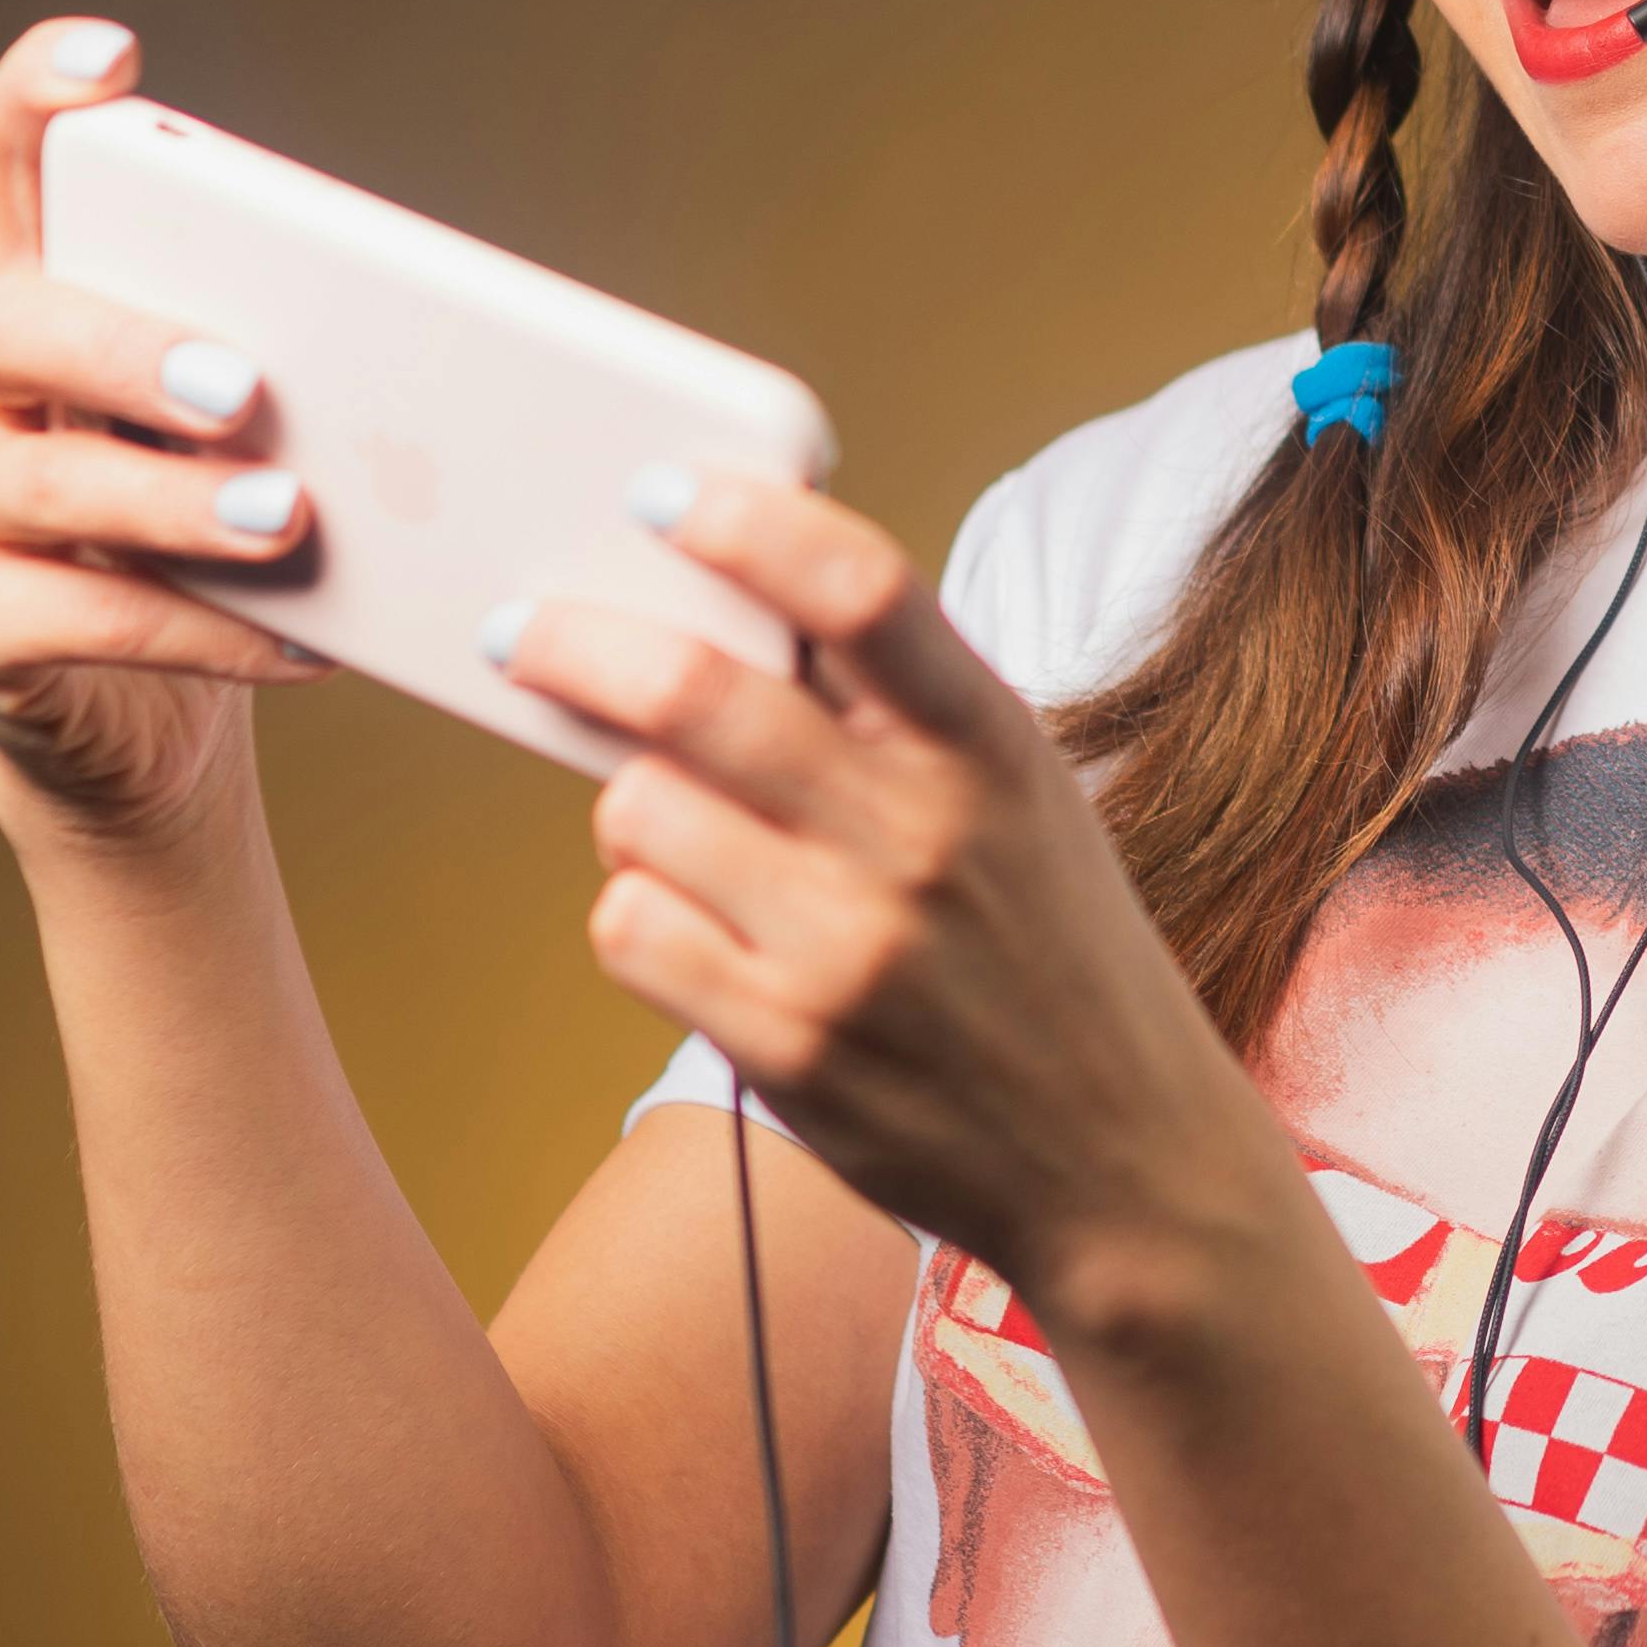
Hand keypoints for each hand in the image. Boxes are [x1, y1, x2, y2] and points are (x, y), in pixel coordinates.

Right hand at [0, 19, 328, 832]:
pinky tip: (301, 642)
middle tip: (247, 386)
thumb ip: (304, 370)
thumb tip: (447, 370)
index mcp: (44, 286)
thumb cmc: (219, 525)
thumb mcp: (257, 428)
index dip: (39, 98)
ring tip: (288, 518)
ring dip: (175, 503)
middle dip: (133, 347)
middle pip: (18, 323)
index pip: (15, 163)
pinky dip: (197, 629)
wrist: (154, 705)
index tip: (108, 58)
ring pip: (42, 483)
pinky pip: (70, 616)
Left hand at [506, 486, 1287, 1301]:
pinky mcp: (785, 1048)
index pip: (863, 590)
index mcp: (990, 744)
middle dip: (582, 644)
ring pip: (638, 812)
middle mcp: (921, 837)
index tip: (661, 492)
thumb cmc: (1048, 944)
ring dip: (631, 805)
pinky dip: (636, 909)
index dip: (749, 522)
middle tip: (523, 630)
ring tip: (682, 828)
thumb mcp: (1016, 794)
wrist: (1123, 1154)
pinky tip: (698, 922)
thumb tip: (720, 598)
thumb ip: (892, 707)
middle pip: (699, 695)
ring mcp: (848, 949)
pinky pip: (628, 929)